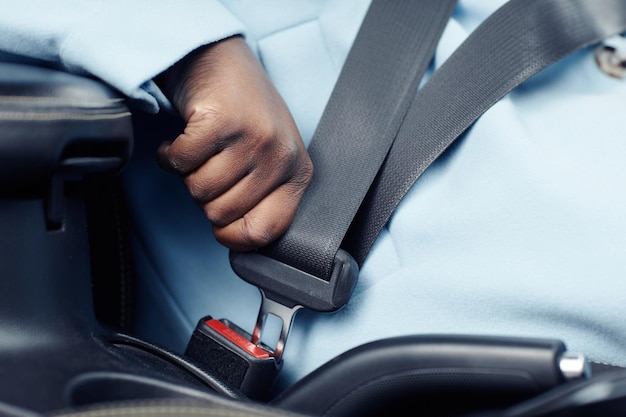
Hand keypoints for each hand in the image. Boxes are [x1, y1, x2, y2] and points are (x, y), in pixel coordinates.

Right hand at [157, 36, 312, 251]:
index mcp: (297, 173)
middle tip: (209, 165)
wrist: (220, 57)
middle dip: (204, 195)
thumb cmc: (244, 114)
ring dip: (186, 172)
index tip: (218, 222)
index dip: (231, 235)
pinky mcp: (221, 121)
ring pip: (198, 190)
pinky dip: (169, 153)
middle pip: (221, 213)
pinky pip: (179, 162)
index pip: (264, 231)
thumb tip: (236, 239)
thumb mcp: (268, 158)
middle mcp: (281, 156)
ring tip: (200, 148)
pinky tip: (181, 137)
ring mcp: (253, 138)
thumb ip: (261, 196)